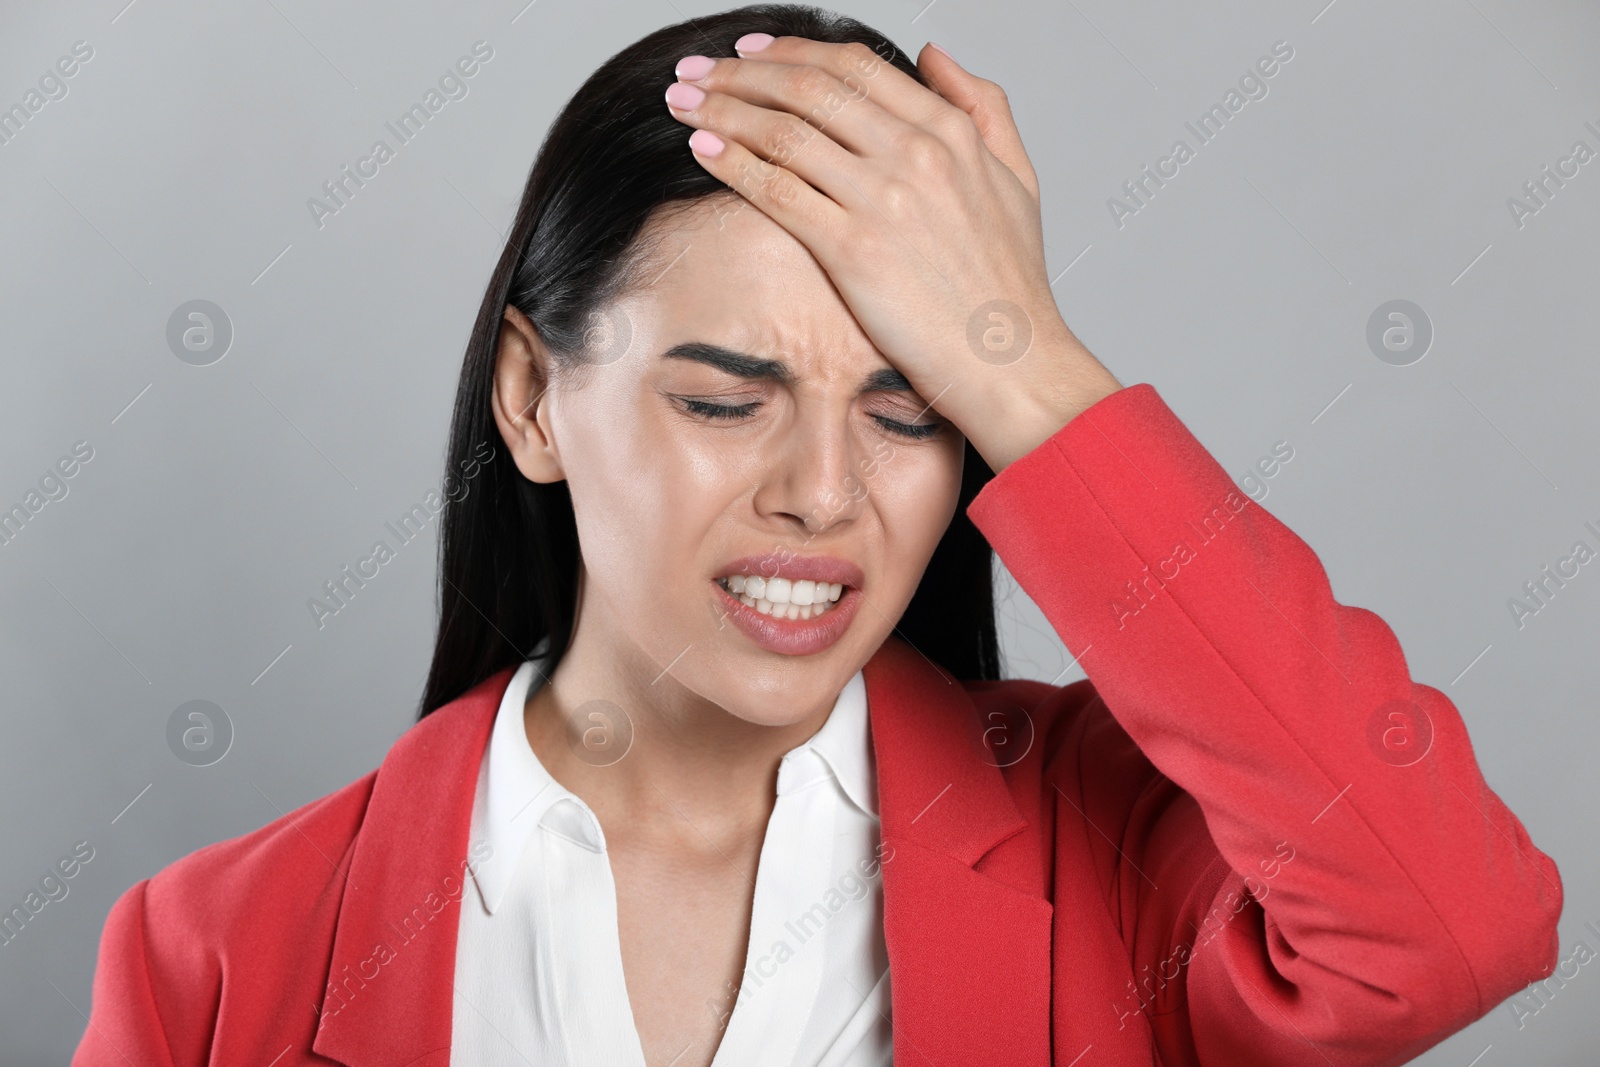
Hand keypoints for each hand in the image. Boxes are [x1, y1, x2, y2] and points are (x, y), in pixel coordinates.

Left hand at [663, 34, 1121, 470]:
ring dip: (722, 108)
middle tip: (696, 70)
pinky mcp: (853, 250)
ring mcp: (883, 200)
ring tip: (682, 102)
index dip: (790, 50)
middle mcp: (916, 154)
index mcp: (950, 130)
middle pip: (808, 88)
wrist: (1010, 360)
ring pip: (784, 131)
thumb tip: (931, 53)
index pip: (854, 66)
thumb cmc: (1008, 282)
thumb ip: (982, 103)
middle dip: (740, 71)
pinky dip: (733, 162)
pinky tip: (703, 149)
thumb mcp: (1017, 176)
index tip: (749, 49)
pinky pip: (778, 190)